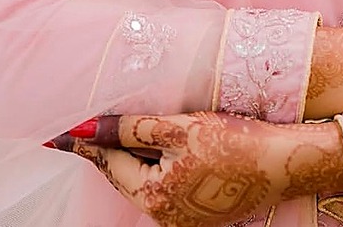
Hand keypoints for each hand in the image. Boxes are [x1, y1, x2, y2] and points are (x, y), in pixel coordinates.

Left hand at [46, 112, 342, 226]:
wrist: (284, 162)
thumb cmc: (235, 141)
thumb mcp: (182, 128)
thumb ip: (134, 127)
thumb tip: (90, 127)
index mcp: (155, 195)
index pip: (109, 162)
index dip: (86, 142)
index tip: (58, 132)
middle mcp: (165, 214)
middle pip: (127, 173)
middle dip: (110, 148)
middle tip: (86, 125)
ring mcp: (185, 216)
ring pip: (148, 178)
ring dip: (136, 155)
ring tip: (121, 131)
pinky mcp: (203, 211)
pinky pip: (170, 183)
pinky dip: (161, 164)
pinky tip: (163, 145)